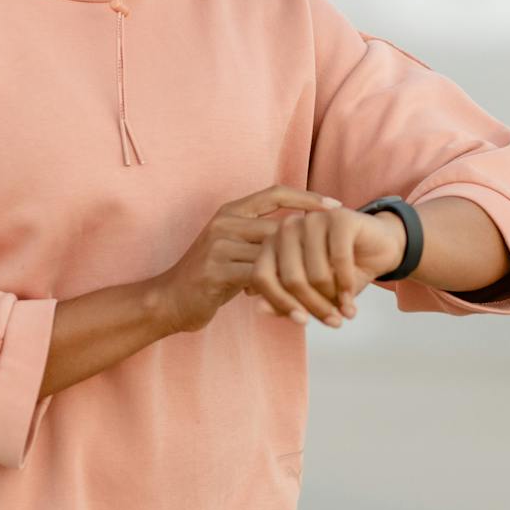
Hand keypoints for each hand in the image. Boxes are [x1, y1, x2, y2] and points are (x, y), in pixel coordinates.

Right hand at [154, 185, 345, 334]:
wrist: (168, 300)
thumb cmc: (207, 277)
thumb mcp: (234, 251)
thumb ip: (261, 241)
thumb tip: (301, 236)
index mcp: (231, 211)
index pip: (276, 193)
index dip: (307, 197)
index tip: (336, 205)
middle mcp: (226, 222)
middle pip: (283, 230)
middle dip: (314, 252)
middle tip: (342, 270)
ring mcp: (219, 245)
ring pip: (276, 259)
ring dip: (304, 283)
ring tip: (328, 301)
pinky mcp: (217, 270)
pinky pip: (261, 281)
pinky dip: (283, 299)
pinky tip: (299, 315)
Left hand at [243, 206, 407, 327]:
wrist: (379, 248)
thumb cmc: (341, 272)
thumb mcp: (312, 292)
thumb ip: (285, 301)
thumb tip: (261, 310)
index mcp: (272, 243)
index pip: (262, 277)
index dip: (280, 304)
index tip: (302, 322)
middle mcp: (288, 227)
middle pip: (291, 278)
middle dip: (314, 307)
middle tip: (333, 322)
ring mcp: (313, 220)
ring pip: (316, 273)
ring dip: (333, 299)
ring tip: (344, 311)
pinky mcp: (339, 218)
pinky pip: (339, 260)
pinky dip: (347, 286)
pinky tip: (351, 299)